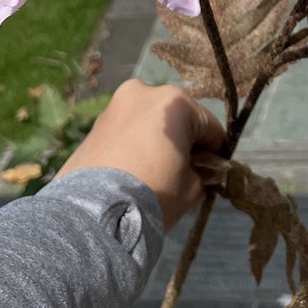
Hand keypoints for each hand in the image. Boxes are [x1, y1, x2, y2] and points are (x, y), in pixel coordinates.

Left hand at [57, 79, 225, 229]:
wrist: (93, 215)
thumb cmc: (152, 194)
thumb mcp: (192, 189)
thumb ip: (203, 173)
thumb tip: (203, 171)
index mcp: (175, 100)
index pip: (210, 128)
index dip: (215, 153)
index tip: (211, 175)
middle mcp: (144, 92)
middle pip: (177, 120)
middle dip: (182, 144)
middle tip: (179, 176)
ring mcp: (115, 106)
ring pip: (148, 124)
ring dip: (155, 142)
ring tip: (150, 177)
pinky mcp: (94, 125)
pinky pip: (125, 133)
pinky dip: (132, 147)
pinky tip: (129, 175)